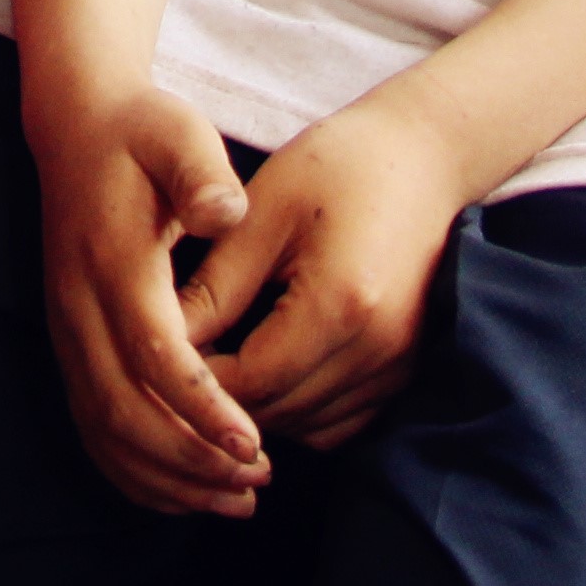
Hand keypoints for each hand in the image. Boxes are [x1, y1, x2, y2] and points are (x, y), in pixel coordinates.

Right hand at [29, 75, 268, 514]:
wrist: (75, 125)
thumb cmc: (141, 130)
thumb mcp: (176, 131)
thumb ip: (200, 171)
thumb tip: (226, 211)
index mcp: (112, 263)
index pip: (152, 353)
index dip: (200, 406)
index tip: (253, 440)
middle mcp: (78, 306)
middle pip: (124, 409)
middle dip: (191, 458)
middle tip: (259, 477)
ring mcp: (67, 330)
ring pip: (103, 429)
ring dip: (167, 475)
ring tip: (237, 497)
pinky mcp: (70, 343)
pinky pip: (91, 426)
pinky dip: (135, 470)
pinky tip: (187, 491)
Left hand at [178, 92, 472, 454]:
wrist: (425, 157)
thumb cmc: (336, 166)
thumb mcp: (262, 210)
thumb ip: (216, 283)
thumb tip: (165, 338)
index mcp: (339, 304)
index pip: (252, 380)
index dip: (199, 378)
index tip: (159, 354)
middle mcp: (377, 350)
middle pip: (281, 413)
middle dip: (223, 400)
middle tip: (179, 365)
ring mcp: (398, 366)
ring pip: (311, 428)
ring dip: (261, 411)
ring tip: (219, 368)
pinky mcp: (405, 370)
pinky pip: (342, 422)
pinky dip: (300, 411)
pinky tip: (269, 370)